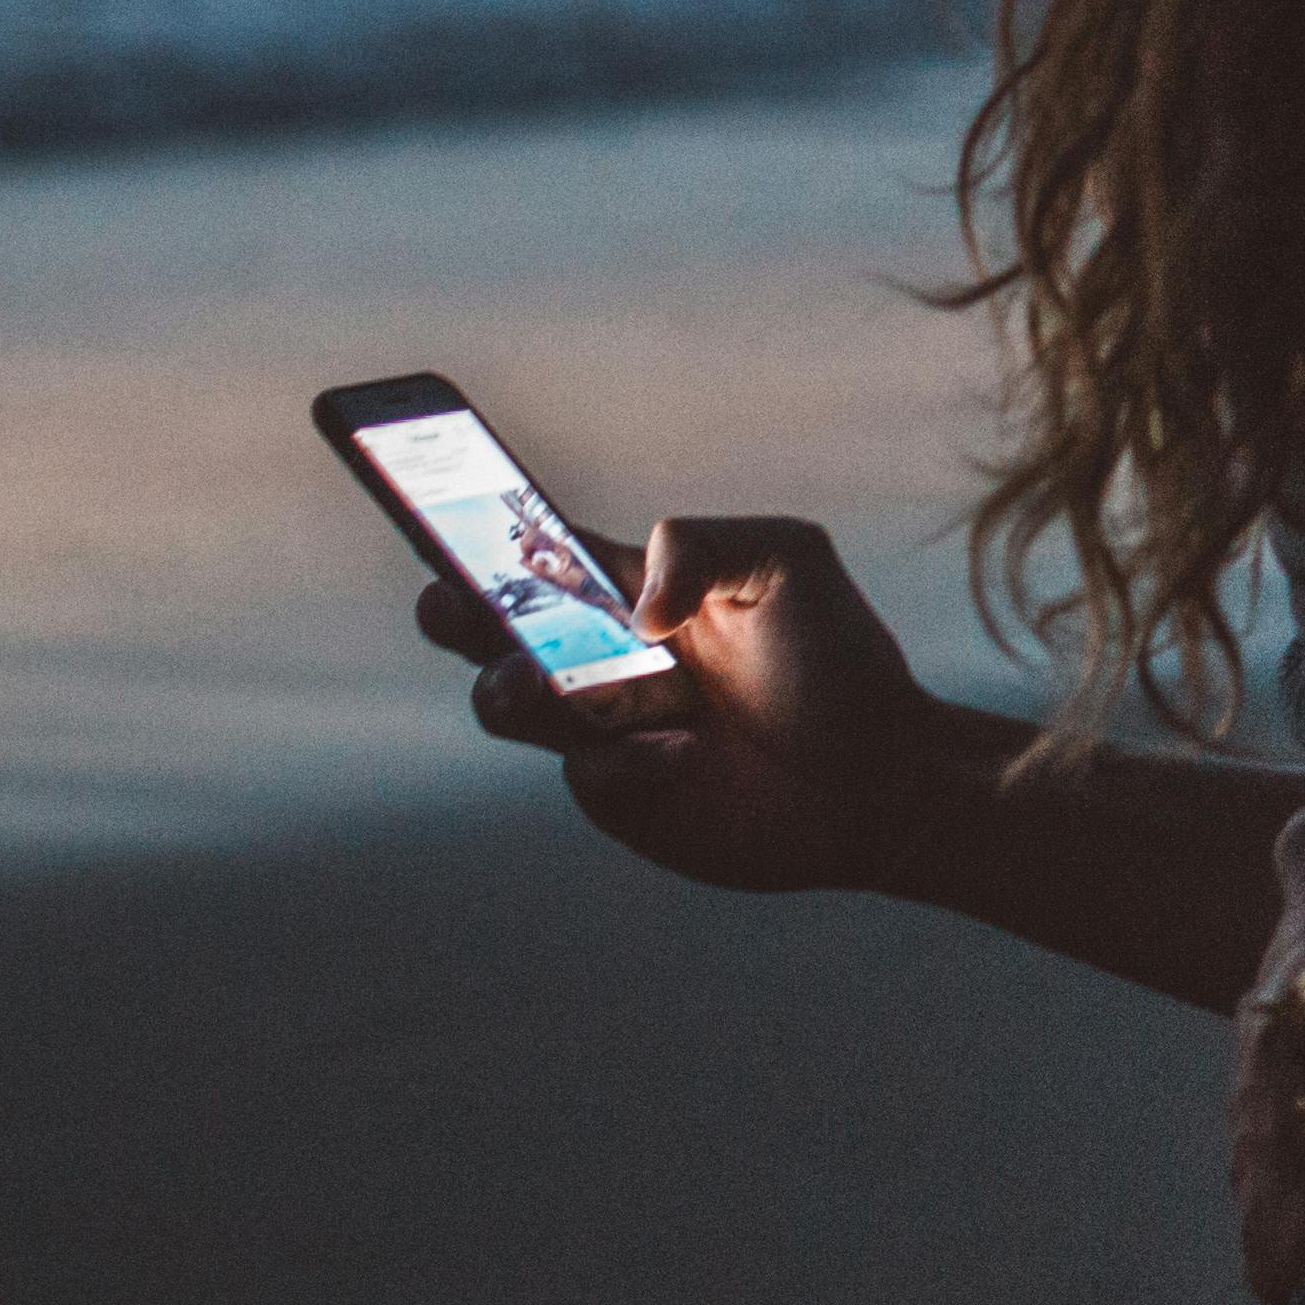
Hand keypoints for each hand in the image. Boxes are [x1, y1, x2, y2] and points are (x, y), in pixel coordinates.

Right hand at [411, 511, 951, 895]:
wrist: (879, 774)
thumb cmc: (834, 658)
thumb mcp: (787, 559)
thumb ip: (702, 543)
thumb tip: (634, 605)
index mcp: (631, 587)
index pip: (534, 551)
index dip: (474, 531)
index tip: (425, 505)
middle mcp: (601, 657)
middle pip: (491, 629)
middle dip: (454, 612)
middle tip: (450, 603)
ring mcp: (603, 731)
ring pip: (511, 704)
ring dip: (511, 689)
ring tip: (533, 681)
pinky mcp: (621, 799)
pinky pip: (586, 775)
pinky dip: (627, 761)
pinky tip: (687, 756)